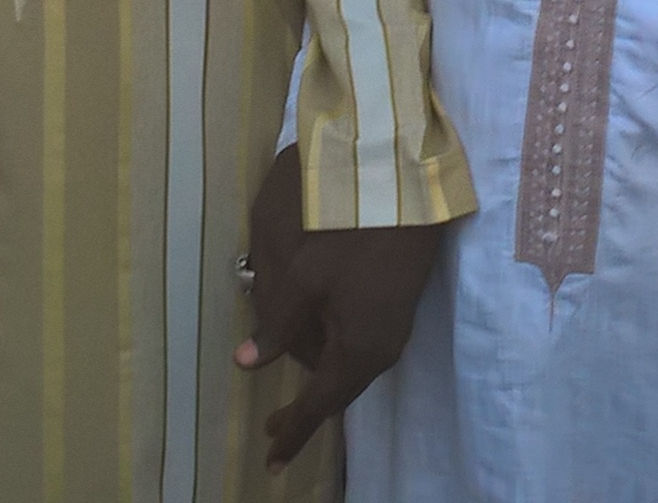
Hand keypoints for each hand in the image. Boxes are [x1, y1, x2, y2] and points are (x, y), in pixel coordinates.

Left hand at [231, 144, 441, 471]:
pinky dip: (332, 356)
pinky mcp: (395, 311)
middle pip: (336, 392)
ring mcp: (393, 331)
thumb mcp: (304, 277)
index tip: (271, 461)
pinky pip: (358, 349)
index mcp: (358, 350)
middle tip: (270, 430)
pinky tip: (315, 345)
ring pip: (348, 369)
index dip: (293, 431)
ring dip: (318, 380)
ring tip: (288, 389)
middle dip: (304, 411)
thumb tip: (245, 363)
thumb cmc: (352, 232)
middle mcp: (380, 350)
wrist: (411, 196)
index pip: (319, 404)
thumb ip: (275, 324)